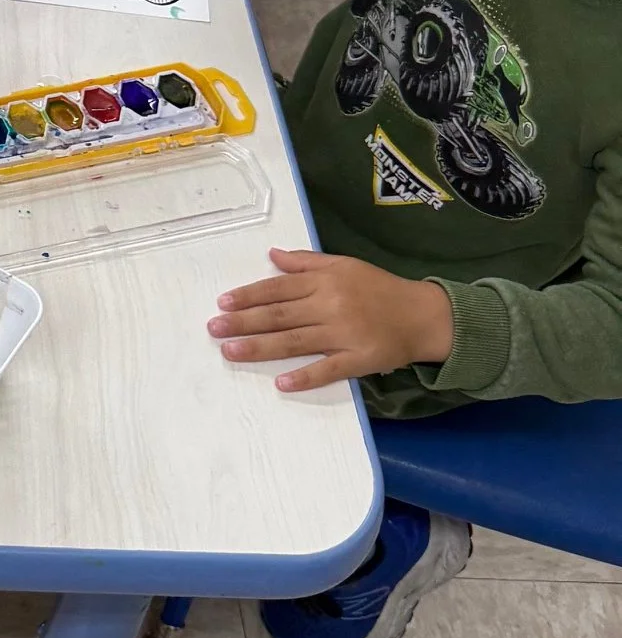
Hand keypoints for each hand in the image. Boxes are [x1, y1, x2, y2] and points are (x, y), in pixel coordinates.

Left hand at [208, 247, 454, 393]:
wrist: (423, 315)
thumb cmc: (379, 288)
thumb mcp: (345, 265)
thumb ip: (307, 263)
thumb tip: (273, 255)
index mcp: (326, 281)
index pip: (279, 288)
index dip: (249, 295)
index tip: (222, 303)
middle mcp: (331, 305)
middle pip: (280, 315)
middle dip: (243, 322)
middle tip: (213, 328)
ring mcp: (344, 334)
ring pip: (294, 341)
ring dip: (259, 347)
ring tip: (229, 351)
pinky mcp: (359, 360)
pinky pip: (328, 370)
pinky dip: (304, 377)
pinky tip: (281, 383)